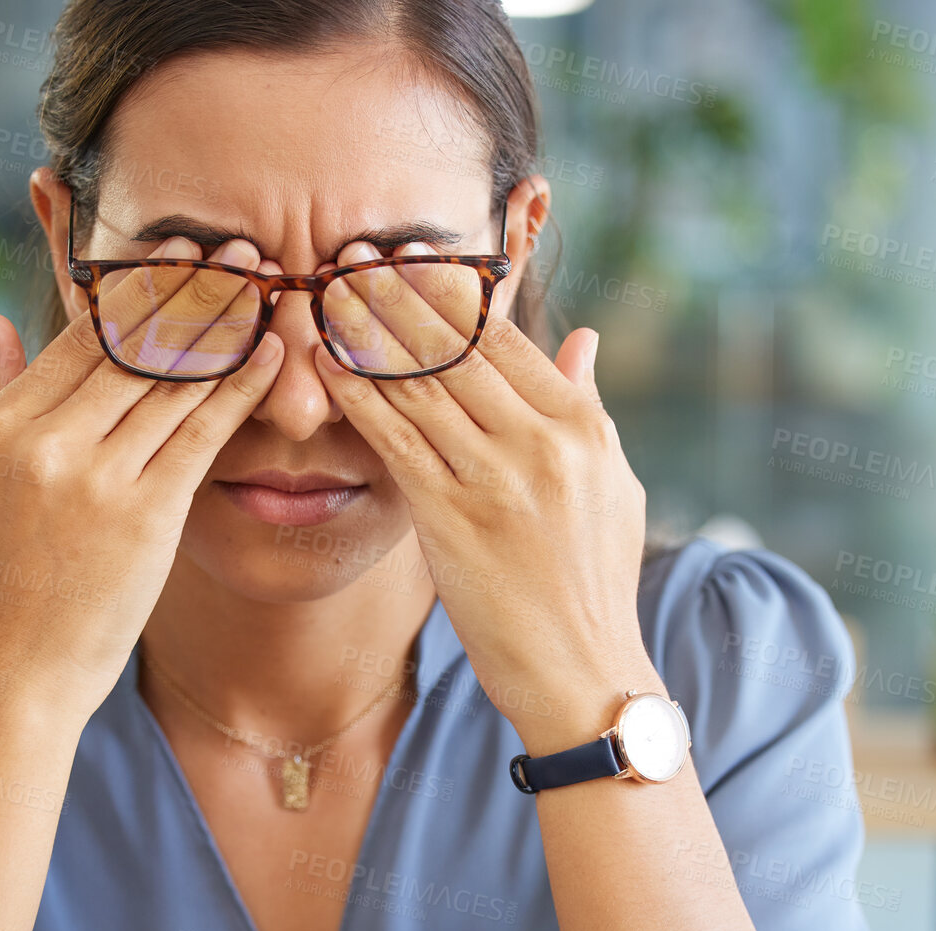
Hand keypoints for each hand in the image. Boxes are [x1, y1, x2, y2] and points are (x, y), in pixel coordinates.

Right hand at [0, 236, 284, 722]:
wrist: (18, 670)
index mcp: (5, 426)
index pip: (80, 338)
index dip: (134, 292)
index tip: (177, 256)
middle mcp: (49, 441)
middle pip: (132, 344)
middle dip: (191, 290)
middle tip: (236, 246)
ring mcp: (98, 477)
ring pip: (173, 378)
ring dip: (227, 325)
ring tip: (266, 282)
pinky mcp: (146, 515)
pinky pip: (201, 432)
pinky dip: (241, 386)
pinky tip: (273, 352)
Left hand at [310, 240, 659, 752]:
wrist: (583, 672)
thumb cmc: (593, 582)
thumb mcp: (612, 483)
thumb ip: (588, 405)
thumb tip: (583, 336)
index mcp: (580, 425)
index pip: (506, 338)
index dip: (450, 293)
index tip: (408, 258)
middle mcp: (542, 441)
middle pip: (458, 348)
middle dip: (400, 296)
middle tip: (353, 253)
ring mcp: (497, 478)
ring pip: (421, 385)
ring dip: (368, 335)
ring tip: (328, 293)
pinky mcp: (453, 519)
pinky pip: (396, 440)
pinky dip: (357, 397)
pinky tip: (324, 366)